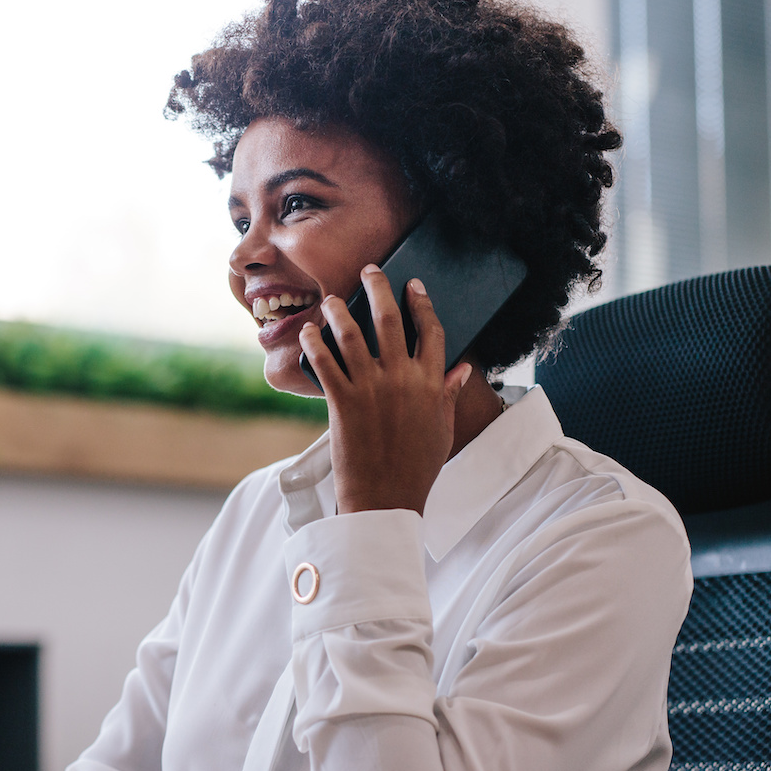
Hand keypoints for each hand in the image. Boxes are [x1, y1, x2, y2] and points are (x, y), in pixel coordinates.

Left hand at [300, 265, 470, 514]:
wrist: (386, 498)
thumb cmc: (417, 466)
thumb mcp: (442, 428)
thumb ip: (448, 393)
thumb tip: (461, 369)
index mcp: (429, 383)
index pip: (431, 331)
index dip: (422, 303)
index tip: (413, 285)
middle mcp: (401, 379)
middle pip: (389, 319)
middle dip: (377, 287)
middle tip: (368, 271)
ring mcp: (370, 388)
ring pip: (351, 333)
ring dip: (338, 310)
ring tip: (330, 299)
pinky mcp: (342, 402)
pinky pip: (324, 362)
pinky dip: (314, 343)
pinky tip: (309, 332)